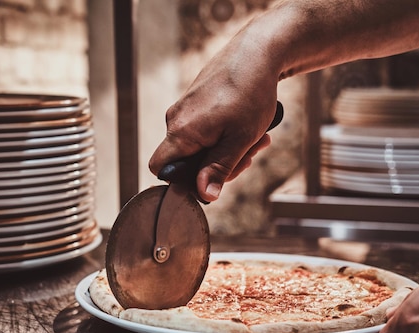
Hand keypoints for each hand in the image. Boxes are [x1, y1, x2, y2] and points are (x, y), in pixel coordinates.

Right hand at [148, 23, 280, 202]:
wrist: (257, 52)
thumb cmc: (250, 93)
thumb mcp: (240, 139)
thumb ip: (219, 169)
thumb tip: (204, 196)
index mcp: (181, 132)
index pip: (161, 170)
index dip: (182, 182)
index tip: (211, 179)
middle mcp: (175, 120)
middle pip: (185, 161)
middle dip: (216, 165)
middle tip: (246, 157)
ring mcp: (183, 109)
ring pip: (198, 145)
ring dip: (226, 149)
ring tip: (254, 138)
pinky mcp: (194, 101)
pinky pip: (203, 129)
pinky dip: (224, 134)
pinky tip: (246, 126)